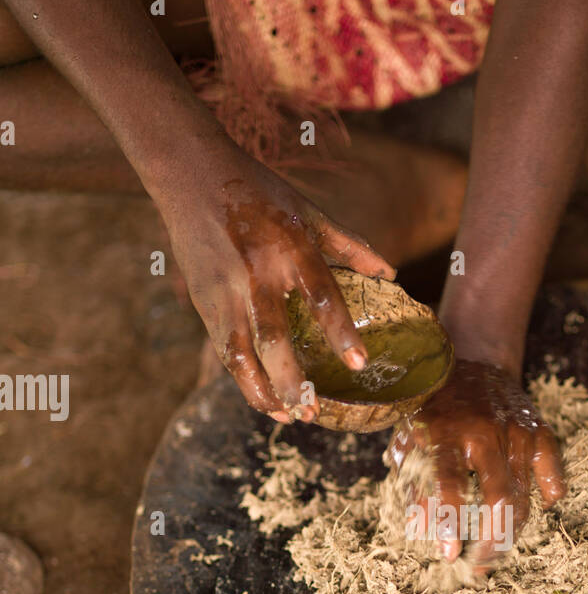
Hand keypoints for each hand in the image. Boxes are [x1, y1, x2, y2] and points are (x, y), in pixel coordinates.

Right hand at [156, 146, 394, 420]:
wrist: (190, 175)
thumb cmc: (258, 192)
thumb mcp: (308, 212)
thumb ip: (350, 245)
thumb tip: (391, 274)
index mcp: (289, 248)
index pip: (320, 296)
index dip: (340, 332)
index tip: (358, 364)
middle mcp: (255, 274)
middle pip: (273, 338)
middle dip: (291, 380)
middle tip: (312, 413)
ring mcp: (225, 291)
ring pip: (240, 354)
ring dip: (262, 391)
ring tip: (287, 418)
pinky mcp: (203, 302)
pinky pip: (224, 350)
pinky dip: (242, 380)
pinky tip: (264, 400)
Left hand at [388, 359, 565, 572]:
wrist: (471, 363)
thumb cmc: (433, 410)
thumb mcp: (411, 442)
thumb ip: (415, 486)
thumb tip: (424, 532)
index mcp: (446, 433)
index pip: (449, 484)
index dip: (451, 523)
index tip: (450, 555)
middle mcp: (484, 432)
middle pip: (499, 497)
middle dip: (492, 541)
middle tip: (481, 566)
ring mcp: (516, 431)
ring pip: (524, 495)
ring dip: (512, 530)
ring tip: (497, 551)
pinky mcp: (538, 430)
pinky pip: (551, 471)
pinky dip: (549, 494)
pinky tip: (538, 509)